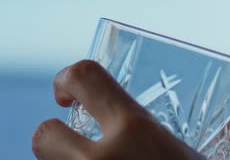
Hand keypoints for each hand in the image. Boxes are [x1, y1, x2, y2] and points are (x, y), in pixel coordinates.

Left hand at [32, 60, 202, 159]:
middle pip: (42, 136)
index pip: (84, 77)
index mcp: (135, 129)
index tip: (67, 94)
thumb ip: (160, 135)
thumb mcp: (187, 152)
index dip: (66, 78)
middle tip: (69, 140)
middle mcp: (101, 159)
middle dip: (50, 135)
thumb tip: (181, 123)